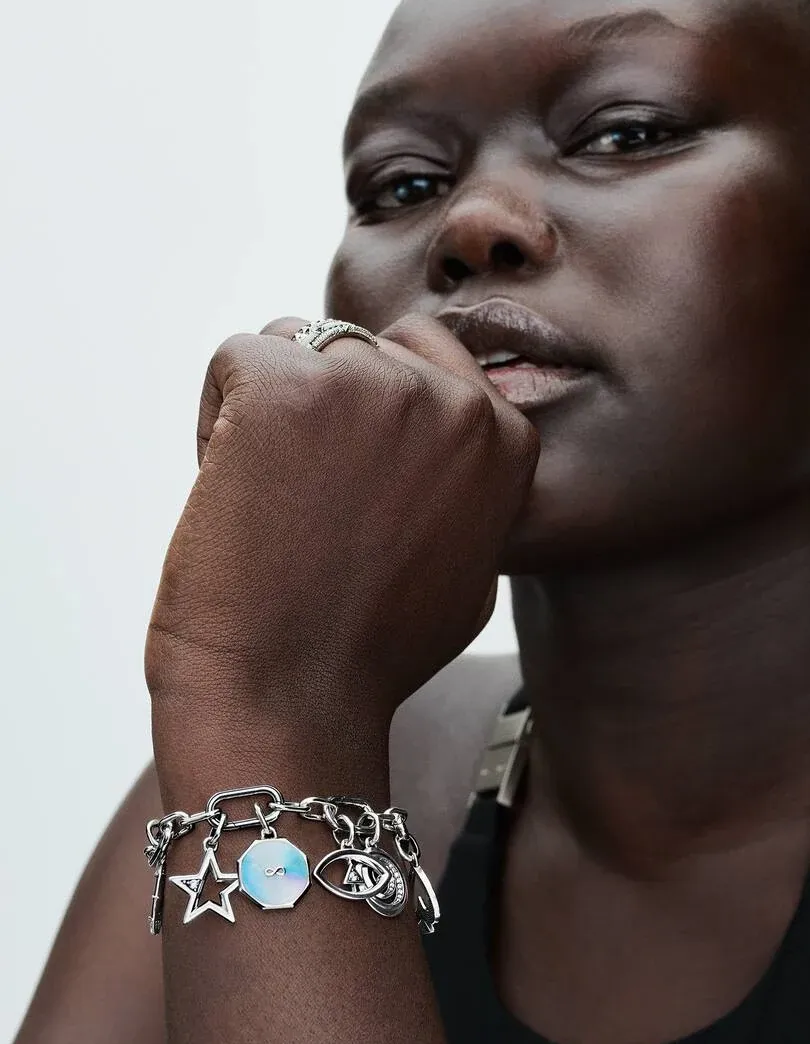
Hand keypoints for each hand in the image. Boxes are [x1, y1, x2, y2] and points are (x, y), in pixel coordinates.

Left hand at [145, 315, 538, 768]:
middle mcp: (450, 400)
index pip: (422, 352)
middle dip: (320, 404)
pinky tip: (232, 488)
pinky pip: (236, 359)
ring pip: (293, 344)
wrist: (292, 699)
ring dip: (268, 408)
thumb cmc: (369, 650)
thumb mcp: (468, 566)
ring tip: (269, 498)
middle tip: (304, 497)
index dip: (369, 409)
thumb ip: (467, 486)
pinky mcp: (286, 386)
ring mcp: (371, 387)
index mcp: (504, 437)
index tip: (347, 481)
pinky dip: (215, 418)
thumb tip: (433, 438)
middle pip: (353, 346)